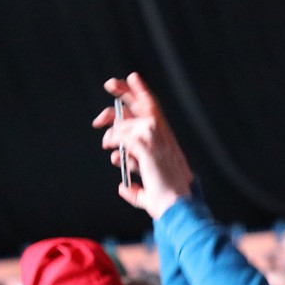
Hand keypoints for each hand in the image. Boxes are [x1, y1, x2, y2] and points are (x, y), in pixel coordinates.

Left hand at [94, 72, 193, 218]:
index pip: (153, 110)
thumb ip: (135, 187)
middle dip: (124, 90)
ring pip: (127, 123)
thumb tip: (124, 187)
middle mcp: (164, 136)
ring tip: (107, 144)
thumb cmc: (167, 202)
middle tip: (109, 83)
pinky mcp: (147, 146)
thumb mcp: (148, 191)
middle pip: (141, 104)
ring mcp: (156, 139)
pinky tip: (116, 155)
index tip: (131, 78)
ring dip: (113, 132)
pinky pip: (122, 136)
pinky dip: (115, 143)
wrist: (178, 207)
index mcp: (166, 142)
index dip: (142, 93)